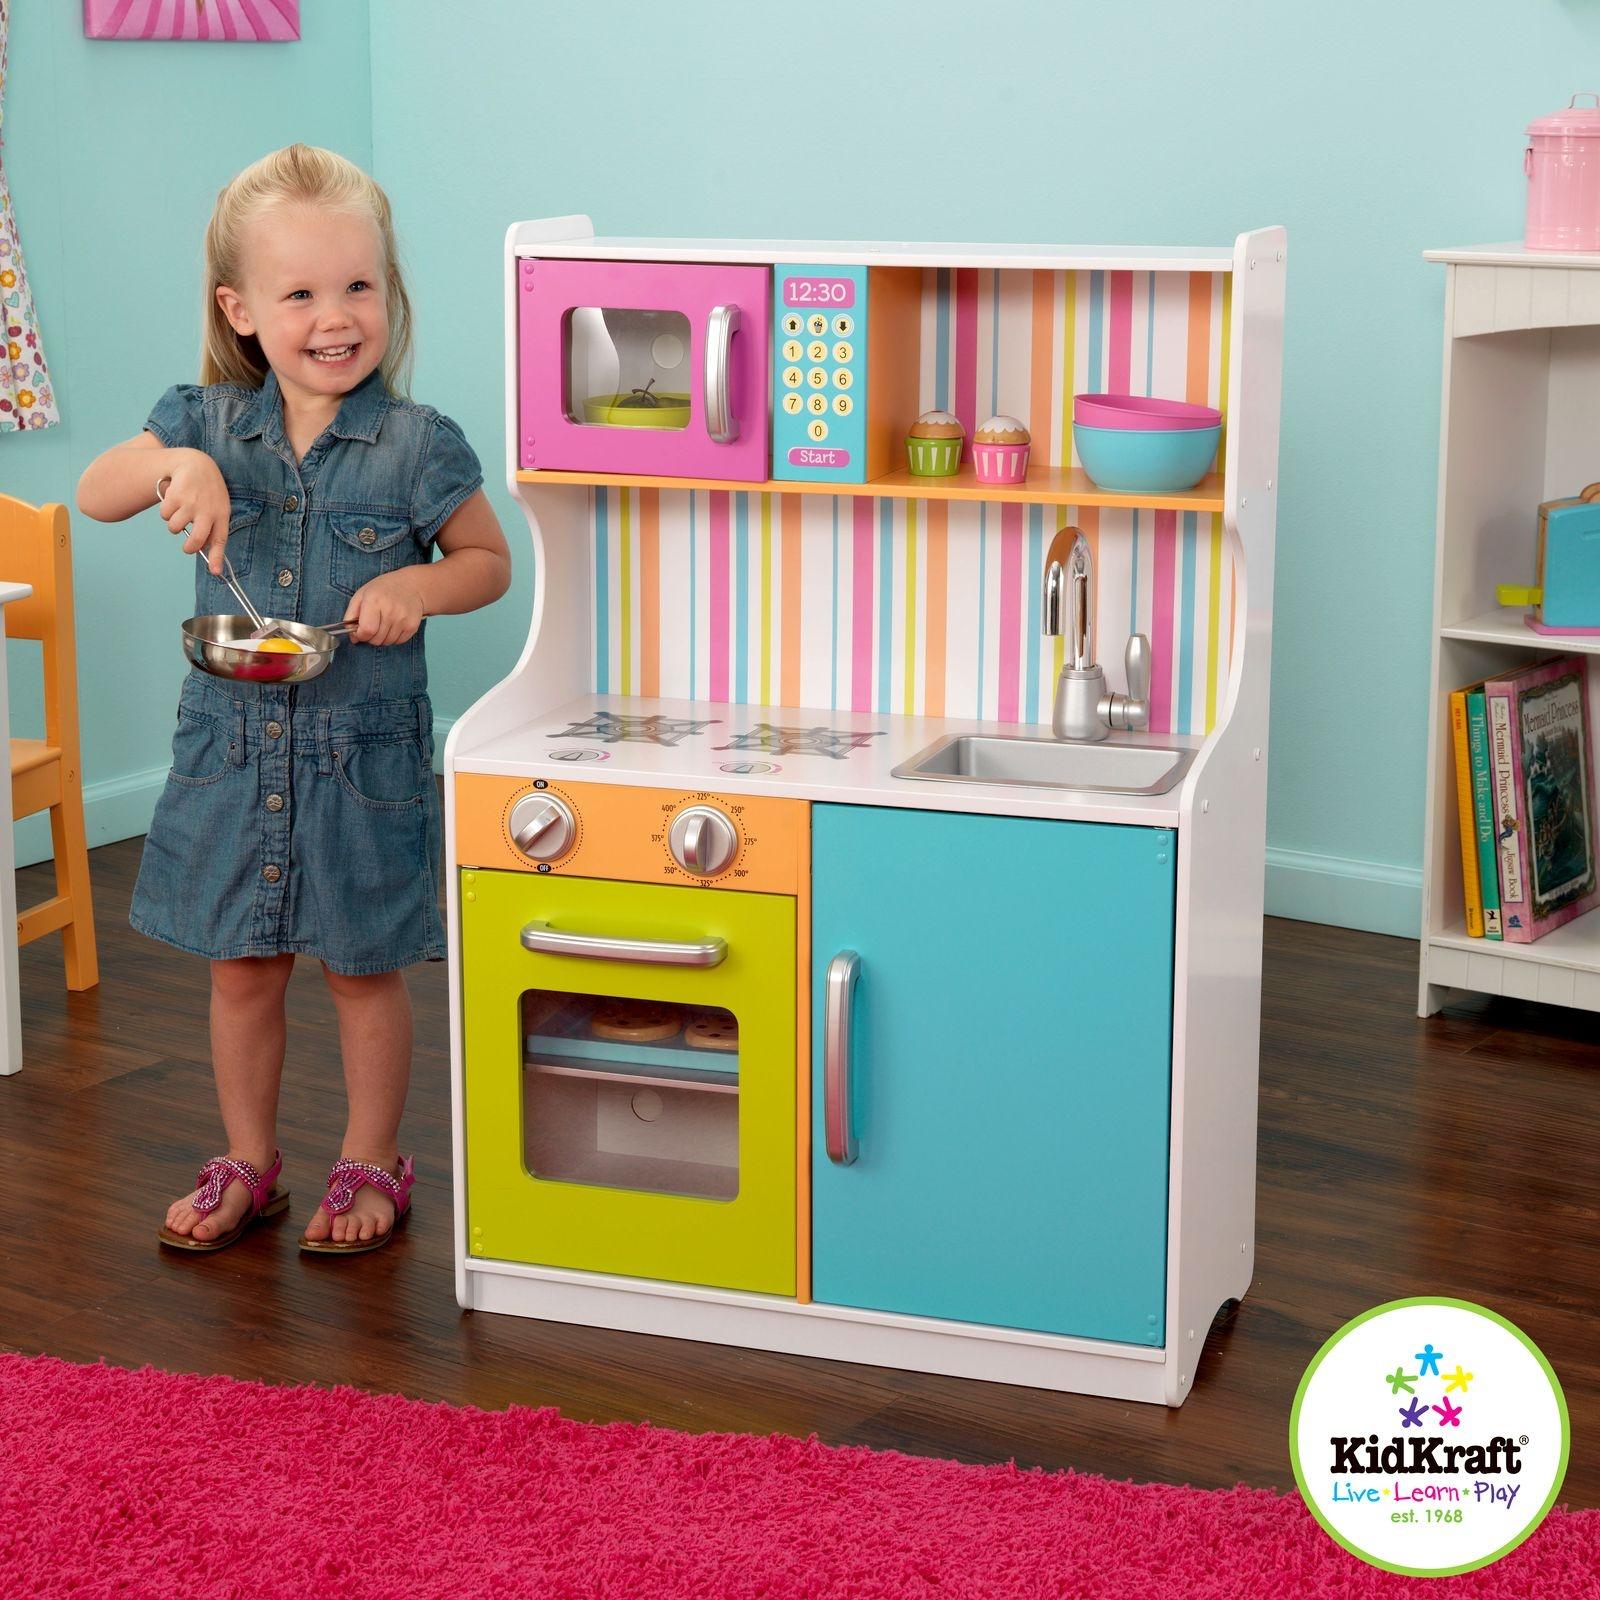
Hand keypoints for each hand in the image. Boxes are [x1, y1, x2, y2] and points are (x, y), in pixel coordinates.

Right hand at [155, 451, 231, 574]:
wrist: (196, 464)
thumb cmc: (209, 493)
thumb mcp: (218, 510)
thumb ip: (213, 532)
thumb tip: (208, 559)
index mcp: (221, 515)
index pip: (220, 540)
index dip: (217, 557)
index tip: (215, 572)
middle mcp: (207, 510)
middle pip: (195, 540)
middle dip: (188, 548)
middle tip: (187, 547)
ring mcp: (190, 503)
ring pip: (174, 528)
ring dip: (174, 525)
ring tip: (181, 512)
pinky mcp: (175, 496)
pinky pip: (164, 515)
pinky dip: (166, 512)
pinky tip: (174, 501)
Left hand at [344, 571, 425, 645]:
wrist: (410, 586)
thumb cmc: (382, 590)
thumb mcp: (361, 595)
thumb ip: (351, 615)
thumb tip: (353, 638)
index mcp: (374, 601)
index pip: (367, 630)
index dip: (361, 635)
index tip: (361, 630)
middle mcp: (390, 610)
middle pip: (376, 639)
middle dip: (371, 636)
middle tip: (373, 625)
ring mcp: (403, 619)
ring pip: (387, 642)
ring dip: (382, 637)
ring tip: (384, 623)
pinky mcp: (412, 626)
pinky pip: (398, 642)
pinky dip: (393, 637)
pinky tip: (394, 625)